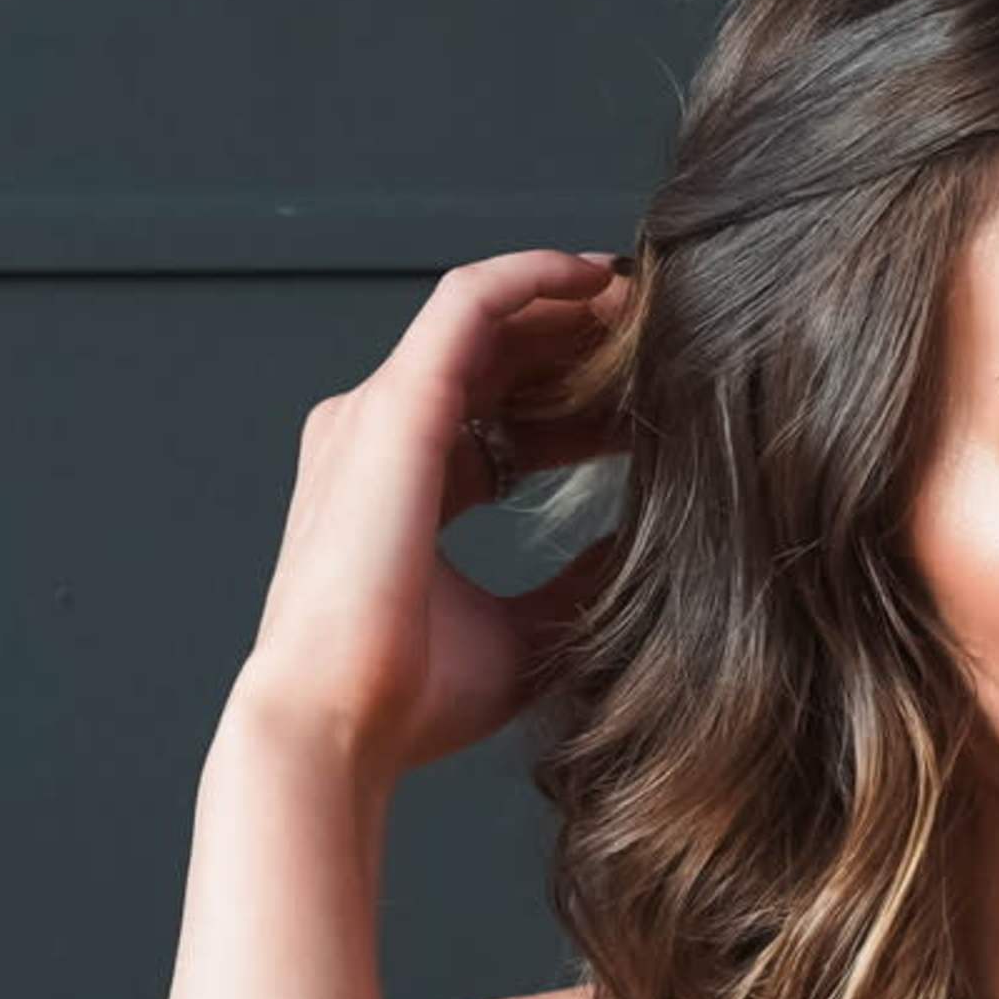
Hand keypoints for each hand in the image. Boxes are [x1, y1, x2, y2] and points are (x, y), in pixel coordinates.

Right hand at [235, 247, 629, 782]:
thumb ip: (576, 579)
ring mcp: (381, 413)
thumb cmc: (412, 698)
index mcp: (406, 486)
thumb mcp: (527, 627)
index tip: (649, 402)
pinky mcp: (398, 401)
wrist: (339, 723)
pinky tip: (599, 276)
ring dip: (565, 301)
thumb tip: (643, 552)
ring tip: (644, 298)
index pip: (499, 415)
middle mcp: (383, 435)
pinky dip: (535, 275)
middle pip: (493, 358)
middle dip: (577, 340)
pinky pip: (470, 300)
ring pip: (485, 317)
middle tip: (660, 333)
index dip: (578, 402)